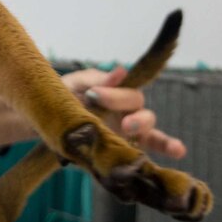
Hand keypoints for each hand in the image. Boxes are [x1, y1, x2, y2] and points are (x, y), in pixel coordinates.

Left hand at [62, 66, 186, 158]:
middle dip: (129, 111)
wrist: (41, 122)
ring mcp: (125, 131)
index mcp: (113, 93)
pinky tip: (179, 150)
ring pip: (147, 127)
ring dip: (143, 127)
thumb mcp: (71, 85)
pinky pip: (148, 148)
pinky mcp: (123, 148)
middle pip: (138, 107)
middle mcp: (123, 111)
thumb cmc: (60, 99)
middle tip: (120, 121)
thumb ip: (94, 80)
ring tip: (130, 129)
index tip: (94, 95)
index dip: (116, 93)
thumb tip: (121, 71)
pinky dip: (166, 147)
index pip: (127, 91)